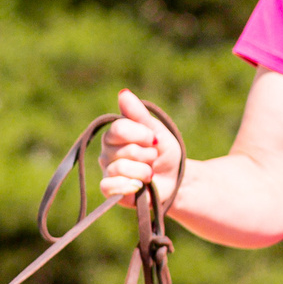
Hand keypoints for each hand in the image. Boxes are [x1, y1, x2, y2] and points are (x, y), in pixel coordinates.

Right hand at [98, 89, 181, 203]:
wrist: (175, 181)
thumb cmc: (164, 154)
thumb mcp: (157, 131)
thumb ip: (138, 114)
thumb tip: (123, 92)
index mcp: (116, 134)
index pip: (119, 128)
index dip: (141, 134)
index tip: (154, 140)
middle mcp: (107, 152)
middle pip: (124, 150)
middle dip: (146, 155)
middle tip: (153, 159)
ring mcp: (107, 171)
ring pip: (120, 168)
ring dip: (143, 172)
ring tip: (149, 174)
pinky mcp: (109, 190)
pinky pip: (109, 186)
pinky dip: (128, 185)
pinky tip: (139, 186)